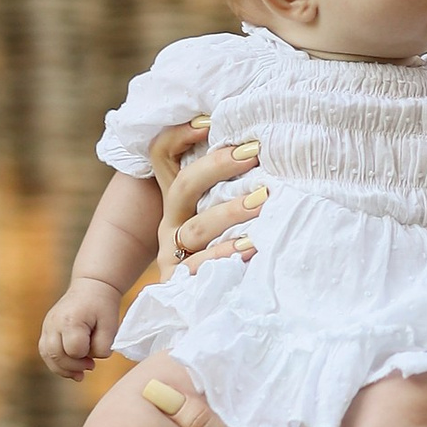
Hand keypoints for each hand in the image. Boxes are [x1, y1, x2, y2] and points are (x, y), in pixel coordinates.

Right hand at [38, 275, 124, 378]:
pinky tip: (70, 368)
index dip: (86, 355)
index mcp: (71, 320)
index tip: (96, 350)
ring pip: (48, 356)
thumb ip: (102, 347)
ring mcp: (47, 326)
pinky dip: (57, 363)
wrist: (91, 286)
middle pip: (57, 356)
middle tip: (91, 366)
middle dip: (74, 367)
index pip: (74, 350)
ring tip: (80, 374)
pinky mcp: (46, 330)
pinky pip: (46, 352)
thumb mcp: (110, 327)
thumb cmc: (103, 307)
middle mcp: (54, 323)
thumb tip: (89, 361)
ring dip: (63, 369)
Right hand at [153, 124, 267, 277]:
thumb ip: (229, 173)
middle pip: (184, 186)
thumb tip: (246, 132)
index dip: (181, 134)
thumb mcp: (225, 205)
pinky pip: (201, 268)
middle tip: (255, 153)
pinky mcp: (183, 283)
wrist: (209, 306)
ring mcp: (175, 253)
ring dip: (230, 213)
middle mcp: (171, 221)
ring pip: (196, 228)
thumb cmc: (230, 244)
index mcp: (176, 196)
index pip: (163, 153)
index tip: (210, 120)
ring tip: (264, 202)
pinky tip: (255, 247)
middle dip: (218, 167)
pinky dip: (227, 256)